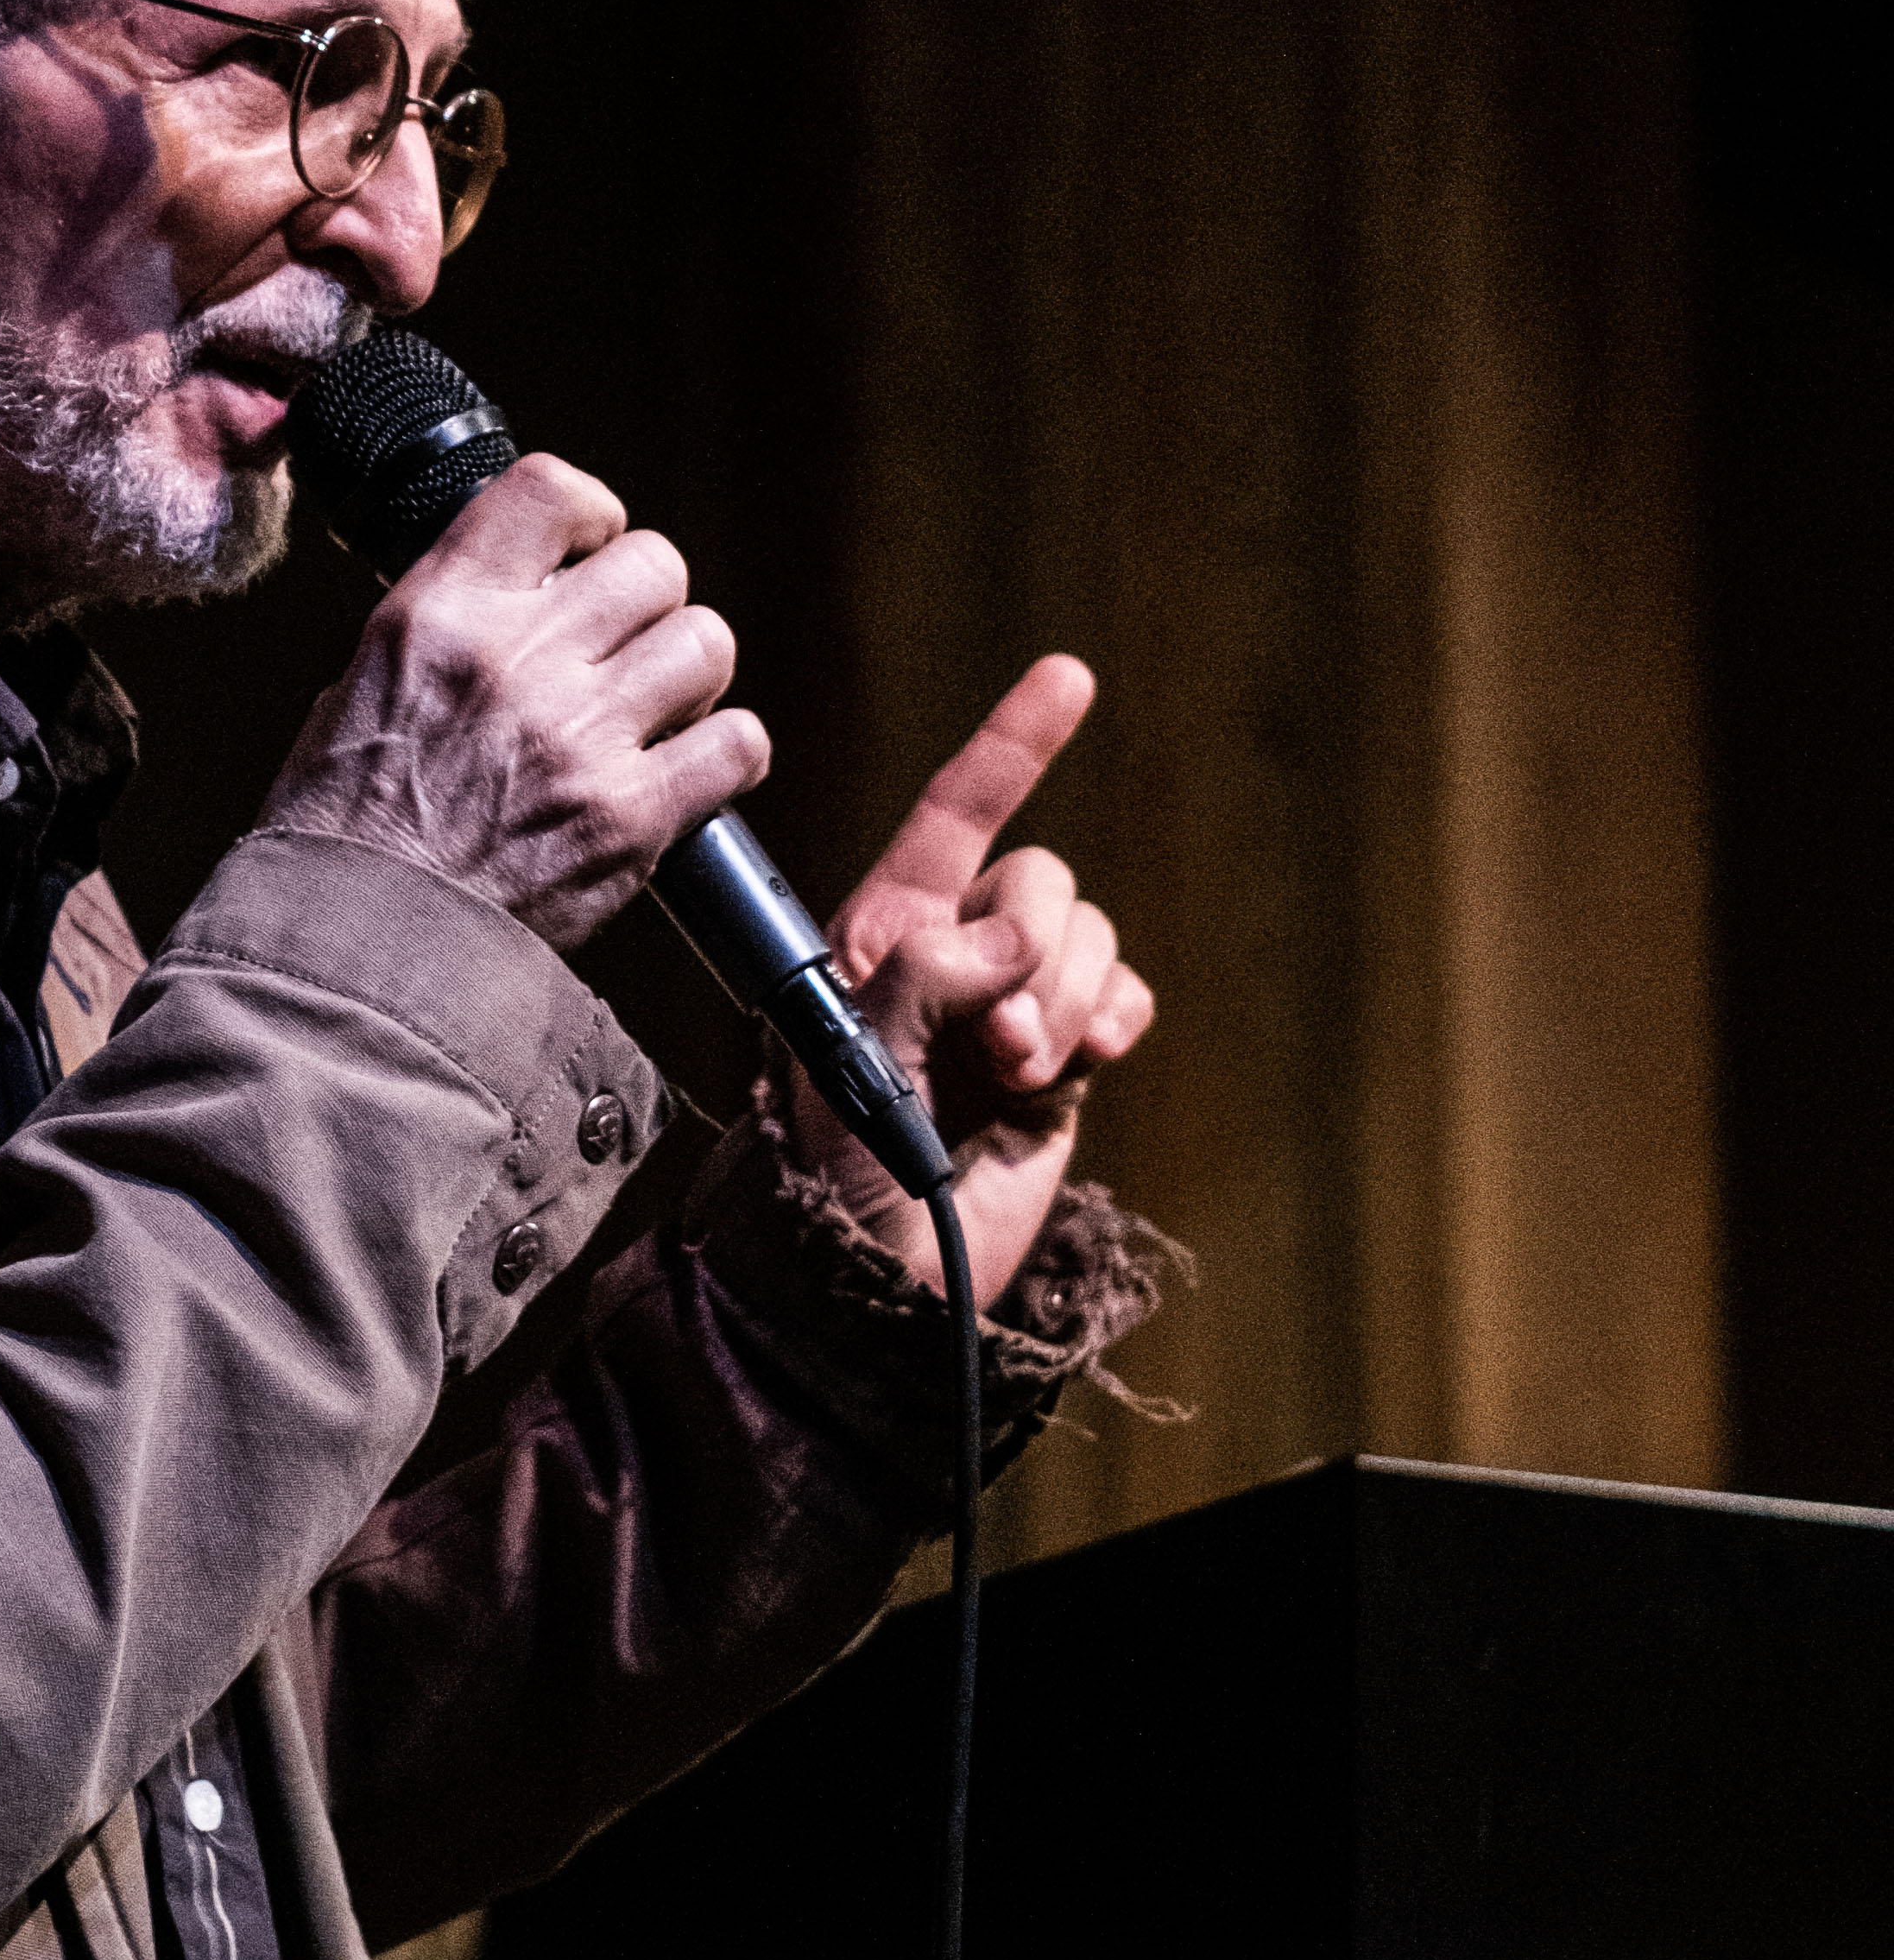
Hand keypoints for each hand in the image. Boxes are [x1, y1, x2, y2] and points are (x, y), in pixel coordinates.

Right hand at [258, 455, 767, 958]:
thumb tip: (519, 591)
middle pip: (653, 564)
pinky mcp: (630, 818)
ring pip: (706, 642)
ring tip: (652, 710)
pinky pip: (736, 743)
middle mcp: (518, 658)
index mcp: (442, 613)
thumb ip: (448, 624)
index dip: (591, 514)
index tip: (587, 549)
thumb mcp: (363, 683)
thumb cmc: (346, 824)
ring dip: (688, 674)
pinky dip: (725, 755)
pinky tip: (685, 773)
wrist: (359, 946)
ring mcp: (581, 737)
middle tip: (620, 648)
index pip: (552, 490)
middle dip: (646, 603)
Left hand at [805, 655, 1153, 1302]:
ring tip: (1018, 1077)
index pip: (954, 814)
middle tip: (994, 1051)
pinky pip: (1124, 998)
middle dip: (1036, 956)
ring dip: (1068, 1002)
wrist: (883, 1282)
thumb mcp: (847, 1065)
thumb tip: (1009, 936)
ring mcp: (1011, 1004)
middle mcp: (951, 952)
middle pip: (1040, 880)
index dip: (1011, 744)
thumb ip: (919, 978)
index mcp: (884, 931)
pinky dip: (1113, 1024)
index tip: (1071, 677)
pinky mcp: (1063, 1059)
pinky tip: (1077, 1070)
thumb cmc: (834, 1175)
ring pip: (1088, 937)